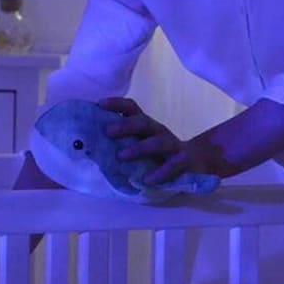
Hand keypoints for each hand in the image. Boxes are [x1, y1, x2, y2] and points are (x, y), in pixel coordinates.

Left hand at [95, 96, 229, 187]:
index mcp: (146, 125)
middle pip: (143, 123)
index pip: (131, 109)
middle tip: (108, 131)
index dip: (117, 104)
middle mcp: (158, 131)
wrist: (195, 160)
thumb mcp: (141, 143)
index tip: (100, 104)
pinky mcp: (183, 162)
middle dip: (125, 125)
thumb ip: (120, 143)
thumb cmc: (158, 153)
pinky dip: (160, 173)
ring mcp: (172, 146)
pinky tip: (147, 180)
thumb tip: (88, 147)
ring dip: (139, 148)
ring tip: (122, 156)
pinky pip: (172, 166)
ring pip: (157, 143)